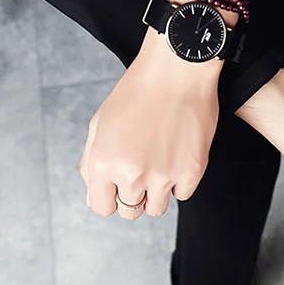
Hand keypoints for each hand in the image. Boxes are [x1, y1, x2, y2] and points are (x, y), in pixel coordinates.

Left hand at [79, 31, 222, 220]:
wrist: (176, 72)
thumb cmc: (137, 92)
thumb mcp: (100, 124)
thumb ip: (92, 162)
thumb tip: (94, 194)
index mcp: (103, 164)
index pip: (102, 207)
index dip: (109, 197)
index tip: (118, 186)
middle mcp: (132, 175)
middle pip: (129, 212)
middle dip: (132, 196)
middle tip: (141, 170)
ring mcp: (163, 176)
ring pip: (156, 208)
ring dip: (157, 191)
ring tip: (160, 162)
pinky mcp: (191, 173)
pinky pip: (182, 194)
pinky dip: (180, 181)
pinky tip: (177, 155)